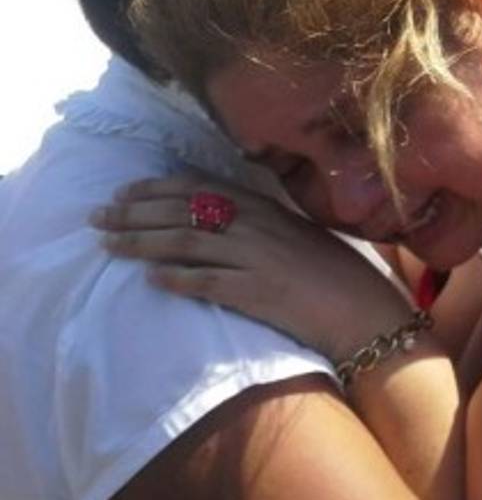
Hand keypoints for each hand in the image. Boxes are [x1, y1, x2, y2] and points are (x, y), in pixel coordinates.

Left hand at [92, 174, 416, 362]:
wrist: (365, 312)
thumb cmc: (335, 275)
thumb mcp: (296, 235)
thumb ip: (259, 223)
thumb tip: (217, 218)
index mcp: (267, 207)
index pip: (199, 187)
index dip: (156, 188)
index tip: (123, 193)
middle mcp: (258, 225)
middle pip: (184, 211)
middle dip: (135, 213)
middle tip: (97, 218)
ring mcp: (258, 257)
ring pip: (187, 241)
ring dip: (142, 242)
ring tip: (110, 246)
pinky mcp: (259, 292)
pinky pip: (209, 281)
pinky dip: (178, 278)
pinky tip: (152, 279)